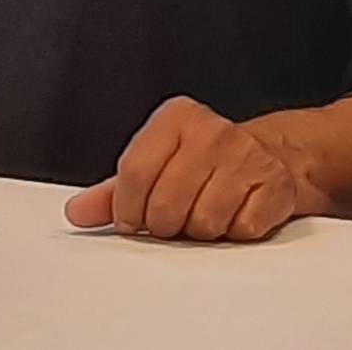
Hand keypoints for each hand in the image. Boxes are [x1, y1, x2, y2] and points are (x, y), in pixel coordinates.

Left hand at [64, 96, 324, 241]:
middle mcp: (212, 130)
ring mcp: (247, 156)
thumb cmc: (201, 164)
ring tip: (201, 213)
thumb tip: (76, 213)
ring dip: (198, 231)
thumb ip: (112, 191)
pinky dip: (232, 233)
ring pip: (203, 223)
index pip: (134, 172)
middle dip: (162, 225)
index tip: (129, 221)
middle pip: (166, 204)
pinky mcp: (275, 185)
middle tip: (169, 221)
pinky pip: (240, 230)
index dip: (126, 208)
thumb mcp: (153, 166)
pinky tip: (232, 214)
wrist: (270, 158)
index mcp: (175, 117)